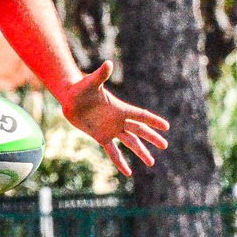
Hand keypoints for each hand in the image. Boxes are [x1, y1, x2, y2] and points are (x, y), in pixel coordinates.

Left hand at [60, 62, 169, 176]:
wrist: (70, 98)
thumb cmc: (81, 87)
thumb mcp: (91, 82)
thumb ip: (101, 75)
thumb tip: (108, 64)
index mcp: (120, 108)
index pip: (141, 116)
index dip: (153, 121)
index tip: (166, 127)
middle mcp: (118, 120)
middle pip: (139, 130)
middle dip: (152, 138)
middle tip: (165, 145)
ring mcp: (111, 129)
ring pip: (130, 142)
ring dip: (141, 152)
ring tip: (152, 163)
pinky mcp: (101, 136)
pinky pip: (113, 152)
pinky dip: (120, 161)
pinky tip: (128, 172)